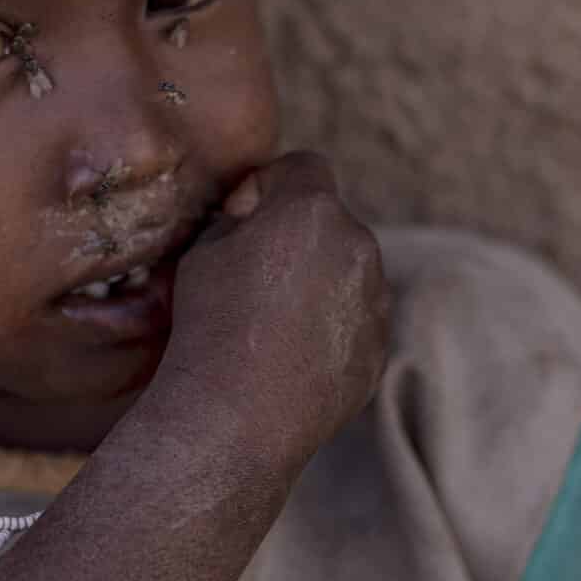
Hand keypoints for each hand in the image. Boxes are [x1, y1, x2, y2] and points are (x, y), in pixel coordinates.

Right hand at [153, 152, 390, 467]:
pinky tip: (288, 355)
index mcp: (314, 211)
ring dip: (316, 281)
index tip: (241, 218)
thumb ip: (238, 220)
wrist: (238, 415)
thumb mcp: (202, 253)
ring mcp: (375, 301)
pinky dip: (329, 327)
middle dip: (295, 235)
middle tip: (250, 275)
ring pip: (347, 272)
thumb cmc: (212, 326)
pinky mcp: (378, 348)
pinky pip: (354, 321)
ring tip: (268, 323)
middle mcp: (358, 247)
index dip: (268, 184)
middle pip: (329, 221)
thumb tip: (253, 218)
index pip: (304, 166)